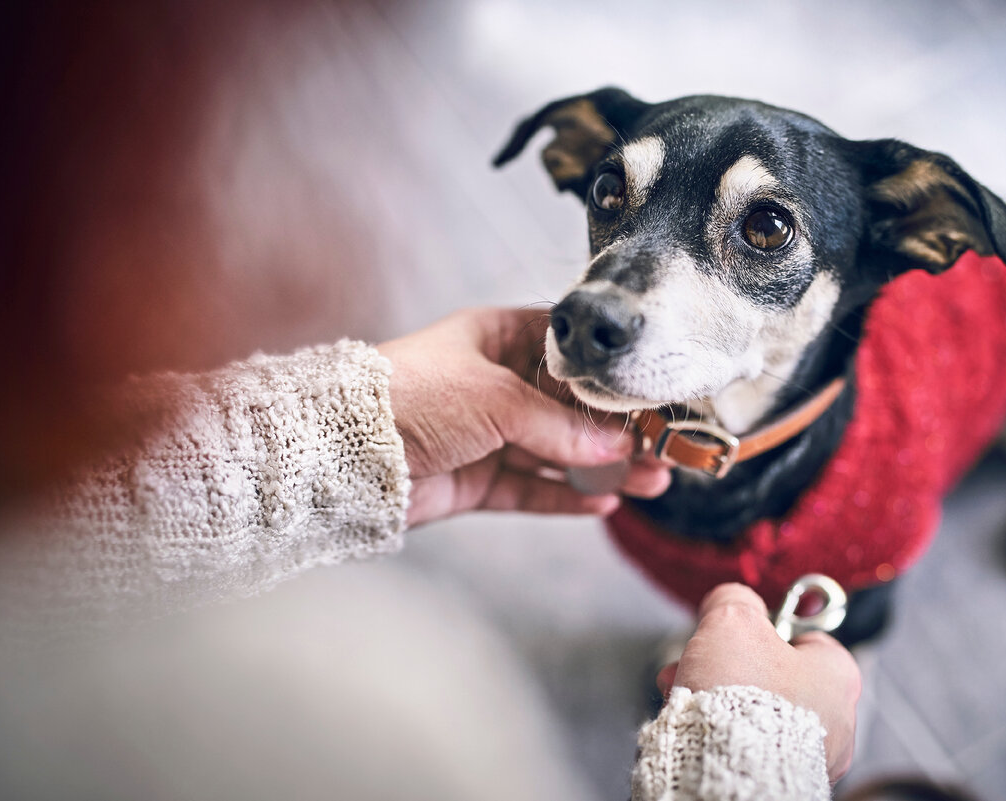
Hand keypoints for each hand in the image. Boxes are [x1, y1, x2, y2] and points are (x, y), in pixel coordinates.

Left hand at [377, 307, 670, 525]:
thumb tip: (617, 447)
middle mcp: (496, 385)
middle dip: (619, 432)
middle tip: (666, 449)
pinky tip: (604, 503)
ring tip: (651, 482)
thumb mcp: (493, 397)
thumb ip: (558, 425)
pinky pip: (532, 488)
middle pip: (571, 410)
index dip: (612, 376)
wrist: (340, 452)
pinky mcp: (476, 480)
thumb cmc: (409, 396)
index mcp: (499, 340)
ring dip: (604, 469)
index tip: (653, 395)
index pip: (570, 355)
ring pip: (558, 453)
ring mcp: (487, 435)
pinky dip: (566, 496)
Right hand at [656, 583, 860, 781]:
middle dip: (727, 667)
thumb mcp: (733, 620)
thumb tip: (729, 600)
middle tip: (698, 663)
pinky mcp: (784, 781)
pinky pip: (751, 746)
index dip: (764, 630)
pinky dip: (723, 734)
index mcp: (838, 675)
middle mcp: (837, 721)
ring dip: (718, 698)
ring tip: (684, 695)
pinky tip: (695, 727)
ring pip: (757, 713)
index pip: (806, 638)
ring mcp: (812, 757)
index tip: (738, 631)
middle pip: (772, 676)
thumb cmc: (743, 700)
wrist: (728, 771)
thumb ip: (733, 599)